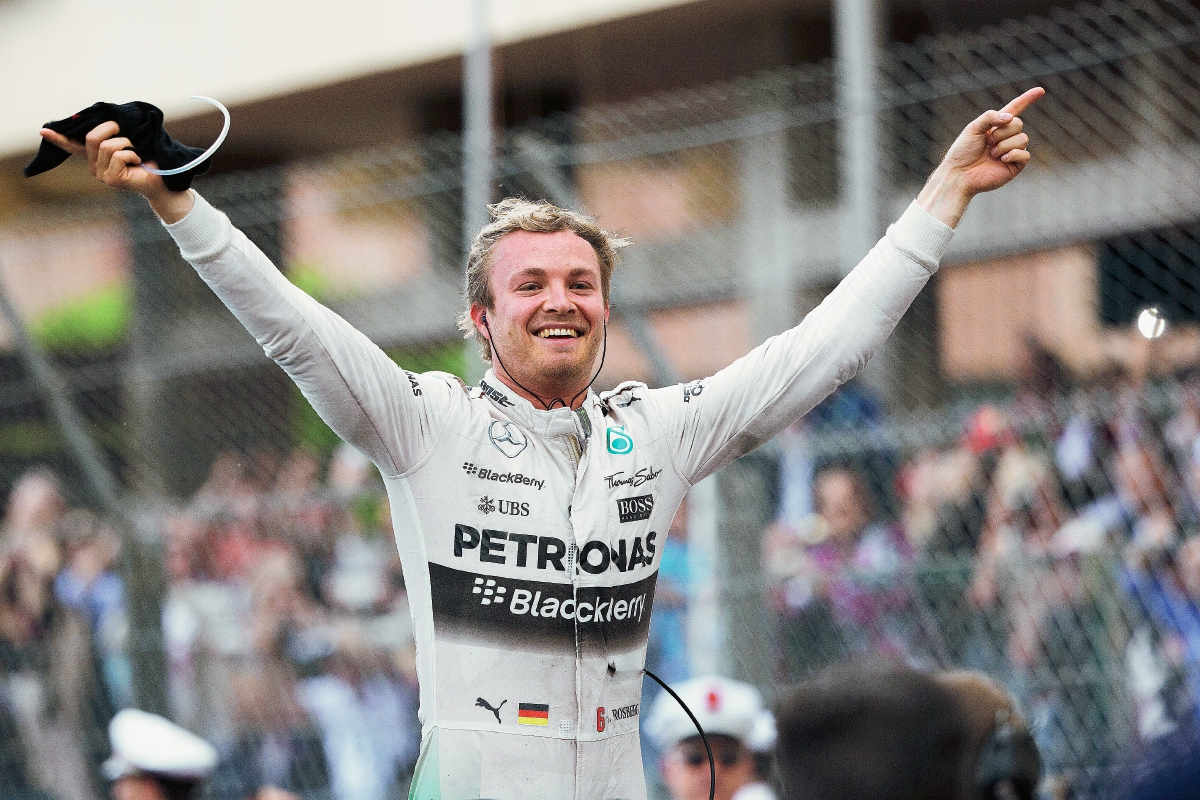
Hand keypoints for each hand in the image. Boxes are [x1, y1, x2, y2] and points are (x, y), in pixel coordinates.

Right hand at [38, 123, 193, 221]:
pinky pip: (118, 155)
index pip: (74, 146)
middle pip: (92, 137)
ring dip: (126, 143)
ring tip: (134, 153)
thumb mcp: (131, 140)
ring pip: (107, 146)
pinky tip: (137, 162)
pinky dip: (132, 154)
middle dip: (111, 128)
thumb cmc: (149, 158)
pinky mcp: (110, 180)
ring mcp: (100, 175)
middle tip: (126, 135)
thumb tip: (111, 118)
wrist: (164, 179)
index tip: (43, 130)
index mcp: (96, 156)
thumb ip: (116, 132)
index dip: (58, 138)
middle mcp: (94, 166)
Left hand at [918, 87, 1044, 227]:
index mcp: (996, 126)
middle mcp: (1006, 137)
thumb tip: (1010, 118)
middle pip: (1018, 124)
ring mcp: (1012, 151)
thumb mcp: (973, 128)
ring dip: (1004, 145)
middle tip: (988, 143)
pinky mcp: (1015, 166)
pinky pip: (1025, 155)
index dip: (1027, 99)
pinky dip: (1013, 154)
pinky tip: (1001, 159)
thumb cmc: (962, 152)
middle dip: (1002, 132)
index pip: (1015, 109)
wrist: (958, 174)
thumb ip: (990, 117)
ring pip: (1023, 139)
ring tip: (991, 154)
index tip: (1041, 90)